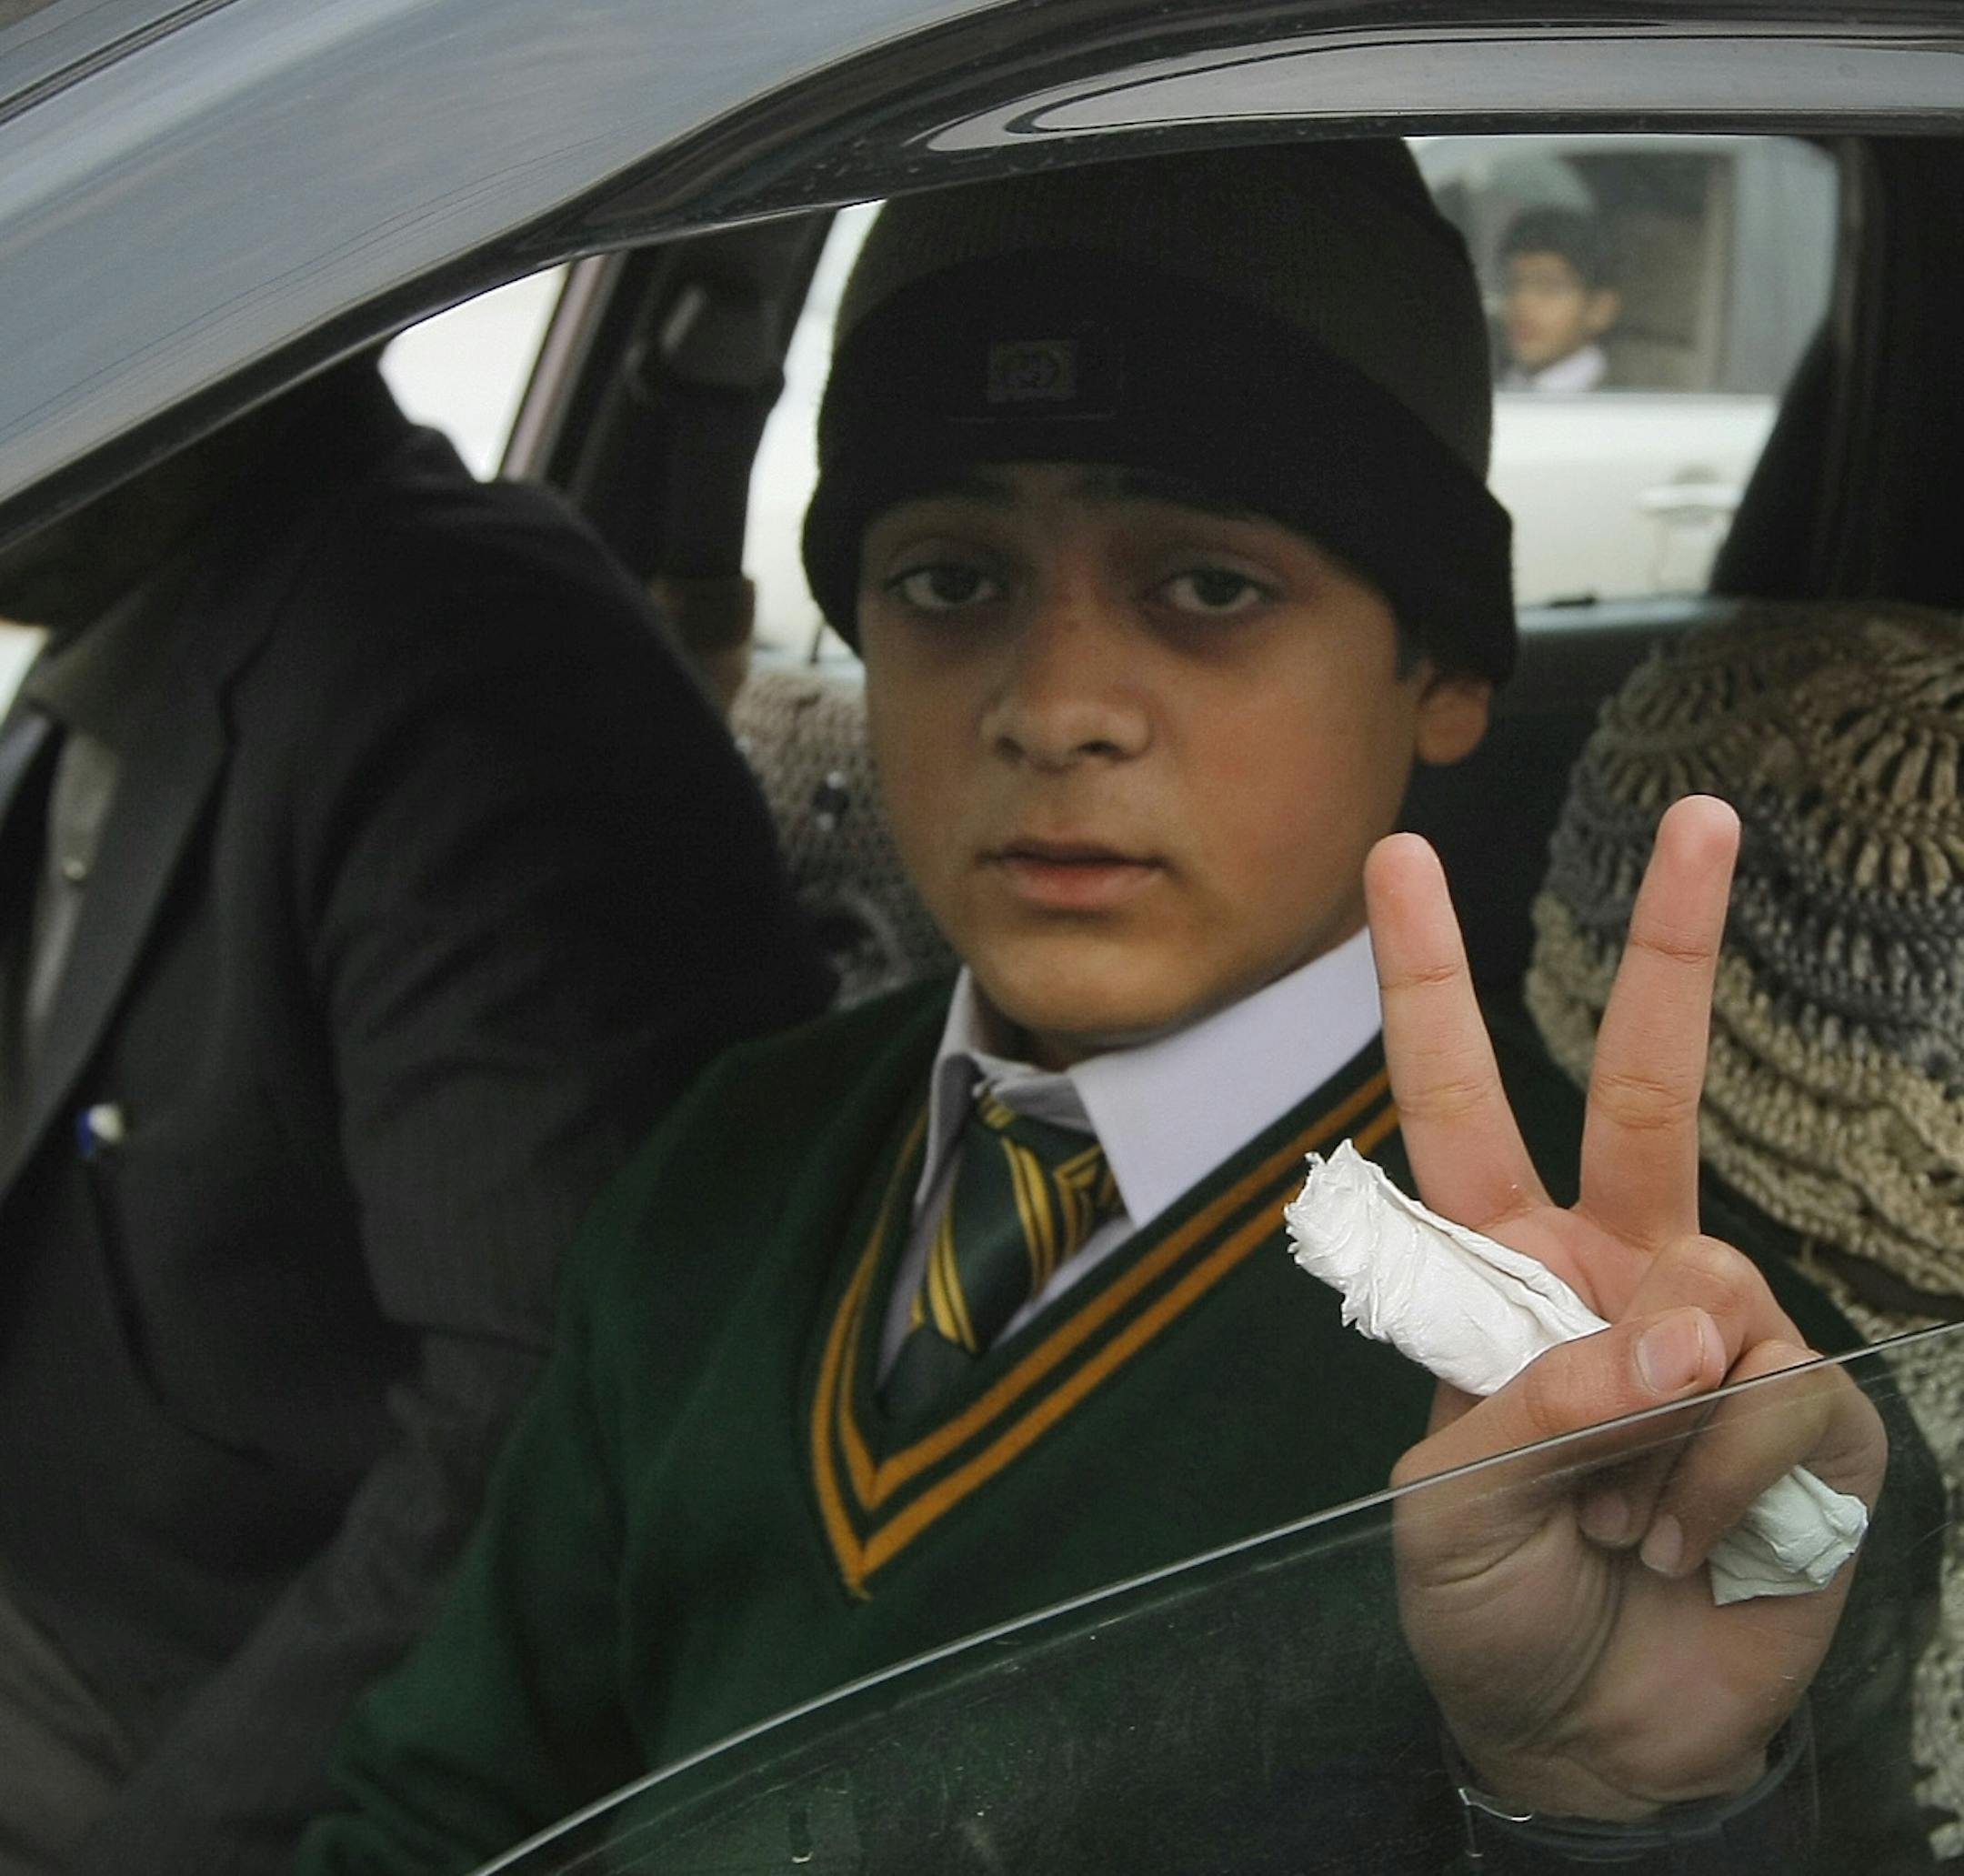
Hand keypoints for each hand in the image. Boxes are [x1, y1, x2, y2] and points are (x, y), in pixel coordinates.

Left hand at [1366, 794, 1885, 1819]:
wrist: (1595, 1742)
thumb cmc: (1495, 1612)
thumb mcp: (1449, 1507)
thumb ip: (1530, 1405)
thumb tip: (1672, 1332)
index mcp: (1504, 1273)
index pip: (1458, 1102)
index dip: (1429, 982)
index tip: (1403, 858)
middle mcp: (1617, 1274)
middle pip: (1649, 1088)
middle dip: (1673, 953)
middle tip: (1707, 818)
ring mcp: (1722, 1337)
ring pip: (1716, 1291)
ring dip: (1655, 1426)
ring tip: (1625, 1526)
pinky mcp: (1813, 1415)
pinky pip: (1778, 1404)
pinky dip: (1721, 1487)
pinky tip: (1696, 1547)